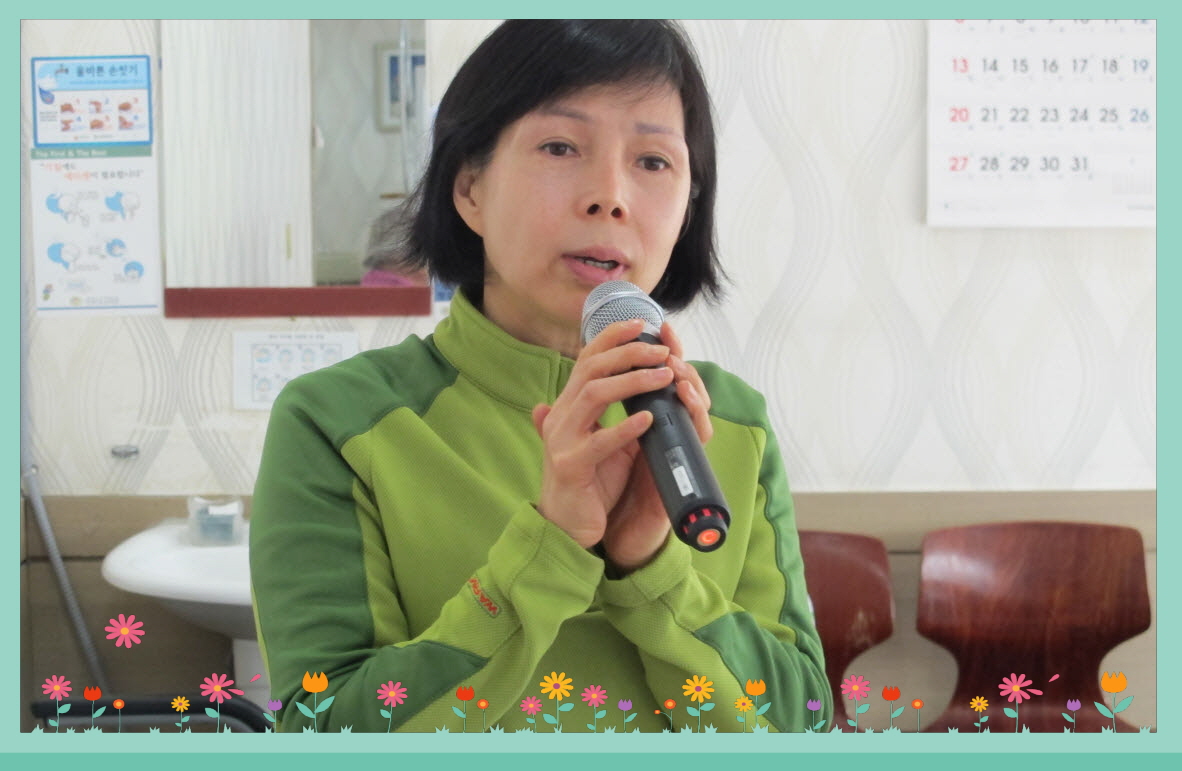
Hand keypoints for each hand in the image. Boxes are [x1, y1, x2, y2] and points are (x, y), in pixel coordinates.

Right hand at [531, 319, 712, 573]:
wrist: (567, 527)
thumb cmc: (591, 482)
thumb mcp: (607, 440)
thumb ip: (617, 413)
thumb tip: (641, 381)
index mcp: (571, 406)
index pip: (588, 358)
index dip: (612, 337)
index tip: (643, 323)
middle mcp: (562, 416)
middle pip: (592, 368)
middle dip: (628, 352)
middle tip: (661, 348)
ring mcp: (563, 440)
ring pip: (595, 394)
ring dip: (633, 381)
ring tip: (665, 375)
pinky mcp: (571, 467)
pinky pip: (599, 442)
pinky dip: (625, 428)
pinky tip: (648, 419)